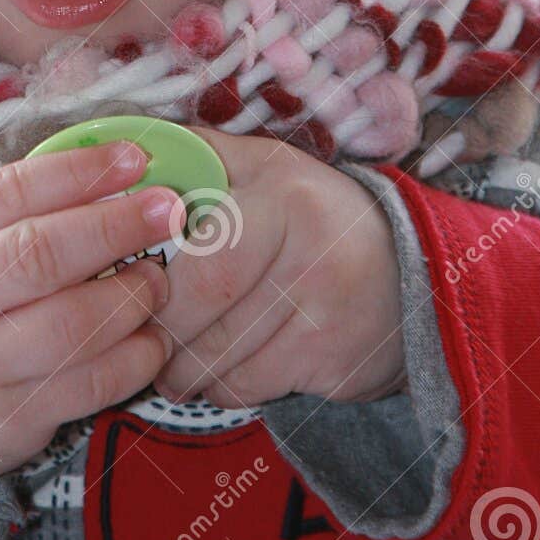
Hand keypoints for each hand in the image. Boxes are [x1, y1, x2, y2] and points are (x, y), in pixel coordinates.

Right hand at [0, 139, 182, 489]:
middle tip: (167, 209)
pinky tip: (150, 337)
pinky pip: (88, 385)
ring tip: (157, 278)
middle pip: (40, 255)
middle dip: (115, 226)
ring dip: (131, 296)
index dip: (78, 172)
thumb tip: (112, 174)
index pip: (8, 193)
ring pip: (72, 324)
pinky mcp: (9, 421)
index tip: (133, 158)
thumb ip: (12, 214)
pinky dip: (133, 357)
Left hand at [149, 127, 406, 407]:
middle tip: (141, 337)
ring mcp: (326, 310)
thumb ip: (200, 156)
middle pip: (207, 306)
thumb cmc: (313, 214)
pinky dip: (221, 387)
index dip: (157, 282)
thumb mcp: (266, 167)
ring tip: (171, 363)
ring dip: (184, 369)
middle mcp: (309, 249)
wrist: (411, 270)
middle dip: (163, 331)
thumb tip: (127, 151)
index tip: (128, 290)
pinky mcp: (334, 360)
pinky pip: (250, 386)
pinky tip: (216, 375)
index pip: (202, 252)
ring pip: (223, 357)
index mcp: (282, 193)